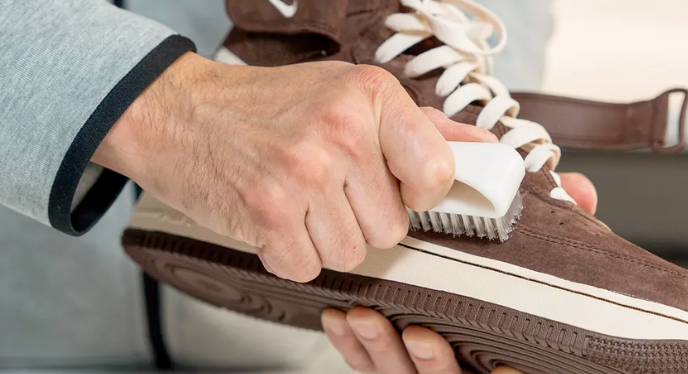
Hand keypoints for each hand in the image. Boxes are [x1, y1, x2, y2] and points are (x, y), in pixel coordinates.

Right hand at [93, 52, 494, 281]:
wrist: (177, 113)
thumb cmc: (265, 106)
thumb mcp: (345, 94)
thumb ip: (419, 126)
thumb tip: (482, 147)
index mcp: (370, 96)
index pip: (436, 172)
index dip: (420, 193)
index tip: (398, 188)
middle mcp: (340, 132)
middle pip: (392, 227)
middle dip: (361, 218)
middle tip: (326, 188)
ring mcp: (302, 175)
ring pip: (352, 253)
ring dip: (325, 239)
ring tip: (297, 200)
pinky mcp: (267, 215)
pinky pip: (308, 268)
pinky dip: (291, 254)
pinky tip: (275, 219)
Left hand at [321, 176, 597, 373]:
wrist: (460, 288)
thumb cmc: (500, 279)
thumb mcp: (539, 256)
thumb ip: (565, 228)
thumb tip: (580, 193)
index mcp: (503, 353)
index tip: (503, 368)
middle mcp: (464, 368)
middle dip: (432, 364)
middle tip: (419, 336)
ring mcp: (423, 369)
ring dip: (380, 350)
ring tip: (365, 317)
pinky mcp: (387, 360)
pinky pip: (365, 364)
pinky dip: (351, 345)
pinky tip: (340, 319)